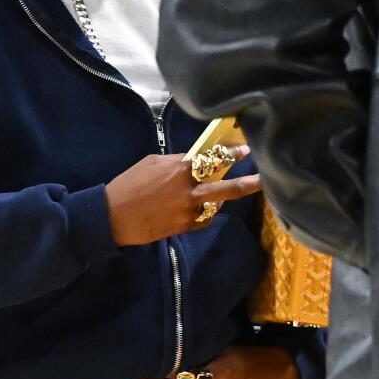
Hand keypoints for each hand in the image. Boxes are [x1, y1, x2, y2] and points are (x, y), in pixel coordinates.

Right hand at [106, 149, 260, 246]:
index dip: (229, 155)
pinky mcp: (185, 225)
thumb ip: (176, 162)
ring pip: (217, 204)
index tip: (245, 152)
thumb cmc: (129, 184)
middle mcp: (188, 189)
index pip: (210, 160)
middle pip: (226, 187)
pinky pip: (204, 218)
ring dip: (221, 199)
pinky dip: (205, 212)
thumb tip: (193, 161)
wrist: (113, 215)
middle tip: (264, 180)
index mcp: (178, 169)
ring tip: (218, 193)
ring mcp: (188, 210)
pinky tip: (199, 208)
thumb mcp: (151, 163)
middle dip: (247, 183)